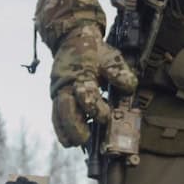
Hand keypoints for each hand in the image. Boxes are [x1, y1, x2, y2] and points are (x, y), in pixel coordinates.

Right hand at [49, 25, 138, 147]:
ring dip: (66, 130)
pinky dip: (60, 128)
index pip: (86, 94)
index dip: (96, 108)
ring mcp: (58, 90)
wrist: (73, 39)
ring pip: (57, 114)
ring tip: (75, 143)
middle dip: (75, 126)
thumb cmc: (94, 51)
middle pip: (65, 109)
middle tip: (86, 139)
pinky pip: (54, 115)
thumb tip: (129, 88)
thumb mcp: (111, 56)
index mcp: (80, 73)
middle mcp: (65, 83)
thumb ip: (120, 72)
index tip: (106, 118)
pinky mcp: (55, 96)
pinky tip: (68, 140)